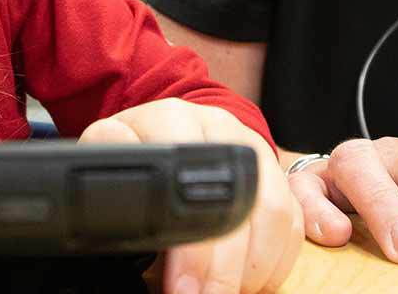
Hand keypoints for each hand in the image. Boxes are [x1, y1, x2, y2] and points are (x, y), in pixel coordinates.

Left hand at [79, 98, 300, 293]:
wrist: (167, 126)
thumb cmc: (134, 151)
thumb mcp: (108, 155)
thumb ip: (106, 184)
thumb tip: (113, 232)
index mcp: (171, 120)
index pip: (190, 179)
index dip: (190, 241)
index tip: (179, 285)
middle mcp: (220, 128)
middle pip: (239, 202)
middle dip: (222, 266)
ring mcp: (254, 149)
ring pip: (272, 214)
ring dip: (252, 268)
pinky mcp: (276, 174)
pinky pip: (290, 222)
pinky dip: (274, 262)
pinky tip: (249, 283)